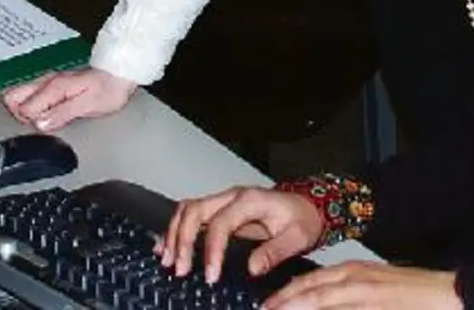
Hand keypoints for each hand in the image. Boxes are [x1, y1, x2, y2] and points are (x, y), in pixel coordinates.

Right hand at [0, 67, 135, 131]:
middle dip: (19, 115)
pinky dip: (34, 108)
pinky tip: (50, 114)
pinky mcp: (52, 86)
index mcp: (53, 87)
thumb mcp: (87, 106)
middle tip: (39, 123)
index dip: (31, 121)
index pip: (22, 107)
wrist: (119, 77)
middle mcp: (46, 82)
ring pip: (19, 96)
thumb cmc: (107, 90)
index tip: (46, 125)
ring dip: (26, 112)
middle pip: (11, 97)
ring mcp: (47, 83)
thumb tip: (39, 124)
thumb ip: (61, 114)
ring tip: (48, 119)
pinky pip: (31, 97)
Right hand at [159, 186, 324, 283]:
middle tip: (180, 269)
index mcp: (250, 201)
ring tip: (168, 260)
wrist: (306, 206)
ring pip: (187, 210)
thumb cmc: (302, 219)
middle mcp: (232, 197)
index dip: (211, 250)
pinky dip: (176, 229)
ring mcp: (223, 201)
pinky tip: (166, 247)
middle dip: (183, 240)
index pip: (221, 223)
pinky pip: (190, 214)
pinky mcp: (219, 210)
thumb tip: (252, 268)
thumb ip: (275, 252)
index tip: (210, 276)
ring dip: (174, 234)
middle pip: (195, 211)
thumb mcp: (297, 237)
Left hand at [264, 262, 461, 309]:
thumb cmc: (412, 292)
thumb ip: (349, 292)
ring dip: (300, 308)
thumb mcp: (375, 283)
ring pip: (324, 303)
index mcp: (355, 273)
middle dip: (285, 305)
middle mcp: (357, 283)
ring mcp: (367, 299)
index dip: (287, 295)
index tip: (268, 307)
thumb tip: (324, 300)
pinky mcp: (376, 308)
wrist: (448, 295)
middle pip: (312, 294)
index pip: (312, 283)